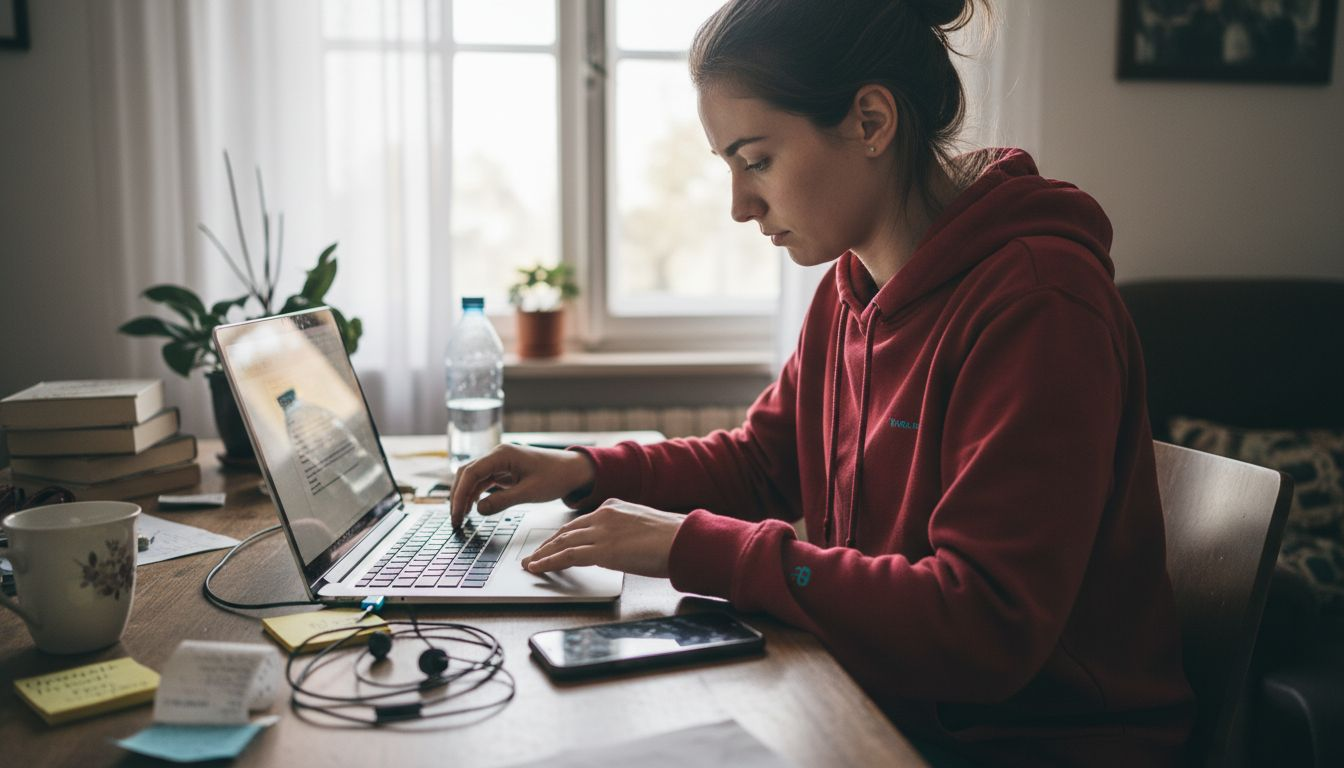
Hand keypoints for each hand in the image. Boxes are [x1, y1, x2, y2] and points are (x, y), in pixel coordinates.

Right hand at [450, 443, 595, 528]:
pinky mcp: (504, 471)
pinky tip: (472, 508)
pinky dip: (476, 494)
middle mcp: (497, 455)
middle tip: (455, 520)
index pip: (471, 472)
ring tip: (460, 518)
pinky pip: (484, 481)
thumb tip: (478, 510)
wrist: (573, 470)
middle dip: (458, 496)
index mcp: (502, 454)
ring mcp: (500, 462)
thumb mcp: (529, 492)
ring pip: (473, 478)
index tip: (456, 514)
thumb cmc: (556, 476)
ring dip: (465, 496)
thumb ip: (502, 501)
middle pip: (467, 473)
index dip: (460, 494)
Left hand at [520, 499, 682, 577]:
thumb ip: (626, 534)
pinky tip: (538, 568)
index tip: (551, 544)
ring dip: (543, 555)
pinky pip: (567, 556)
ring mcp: (602, 531)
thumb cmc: (674, 539)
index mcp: (615, 508)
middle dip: (547, 544)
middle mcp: (604, 515)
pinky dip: (549, 562)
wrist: (685, 540)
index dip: (562, 535)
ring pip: (562, 542)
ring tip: (530, 564)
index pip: (580, 522)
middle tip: (534, 555)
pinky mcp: (603, 550)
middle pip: (566, 531)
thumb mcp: (644, 529)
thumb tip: (619, 549)